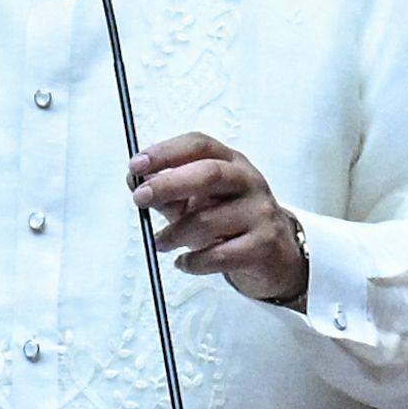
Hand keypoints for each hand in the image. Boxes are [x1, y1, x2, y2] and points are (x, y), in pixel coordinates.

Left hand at [131, 132, 307, 302]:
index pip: (199, 145)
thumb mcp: (198, 200)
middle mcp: (249, 181)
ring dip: (175, 233)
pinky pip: (219, 255)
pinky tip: (184, 263)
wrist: (274, 254)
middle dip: (168, 184)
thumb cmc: (231, 221)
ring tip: (160, 243)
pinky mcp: (263, 245)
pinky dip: (194, 262)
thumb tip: (133, 179)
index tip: (136, 165)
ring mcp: (259, 212)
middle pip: (209, 174)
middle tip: (140, 198)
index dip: (166, 152)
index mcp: (231, 162)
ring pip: (209, 220)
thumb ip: (168, 190)